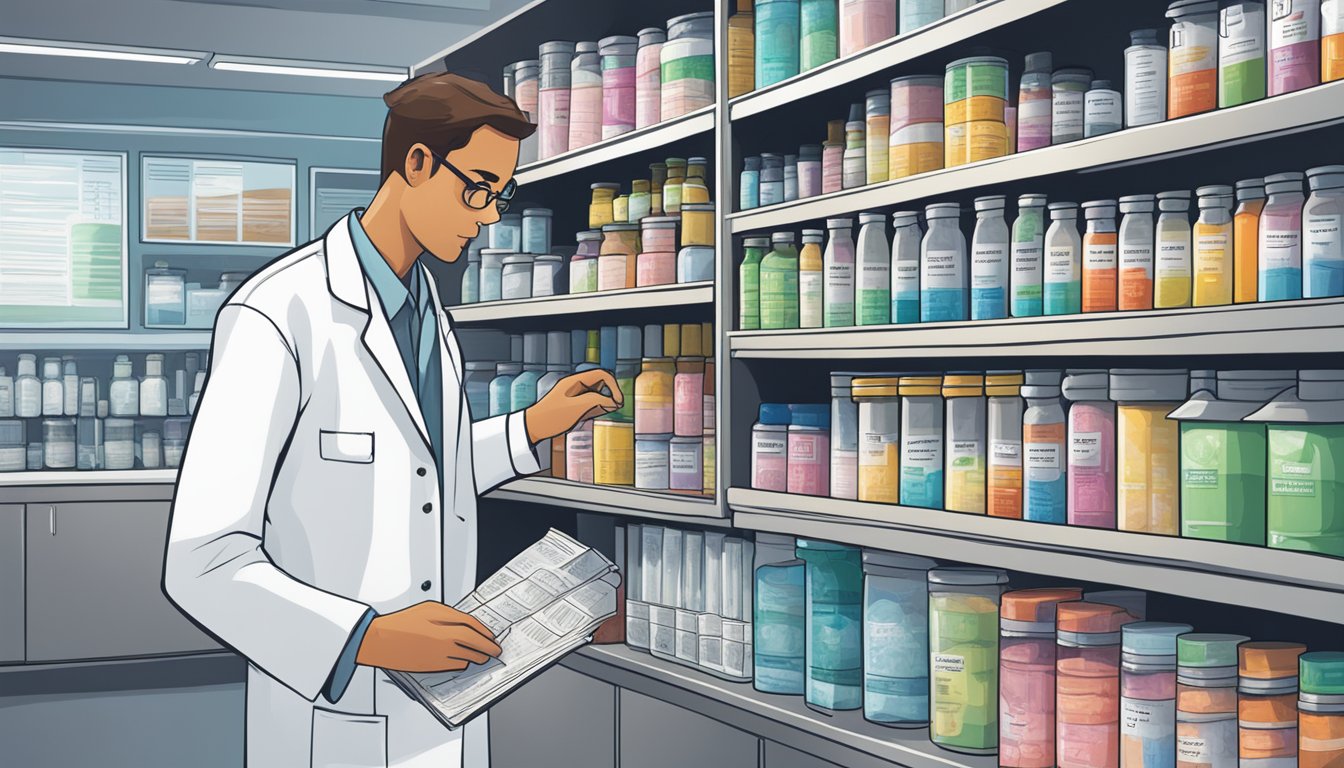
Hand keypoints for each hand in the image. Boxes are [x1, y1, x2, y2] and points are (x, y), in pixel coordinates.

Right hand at [355, 601, 501, 672]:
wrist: (378, 640)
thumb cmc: (400, 623)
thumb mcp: (426, 609)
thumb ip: (449, 615)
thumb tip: (468, 624)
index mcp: (441, 620)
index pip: (471, 625)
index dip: (484, 631)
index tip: (491, 636)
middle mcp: (442, 637)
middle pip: (474, 642)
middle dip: (488, 646)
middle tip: (495, 650)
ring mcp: (438, 653)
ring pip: (467, 656)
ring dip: (478, 657)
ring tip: (483, 656)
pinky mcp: (432, 666)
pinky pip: (455, 665)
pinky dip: (463, 663)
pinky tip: (465, 660)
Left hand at [524, 368, 622, 442]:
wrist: (532, 427)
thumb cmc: (550, 417)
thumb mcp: (576, 408)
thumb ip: (596, 401)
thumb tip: (613, 401)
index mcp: (575, 381)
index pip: (602, 375)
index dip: (614, 386)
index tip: (618, 401)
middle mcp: (575, 385)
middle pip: (600, 383)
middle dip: (609, 394)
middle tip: (613, 407)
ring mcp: (573, 394)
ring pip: (595, 392)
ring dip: (602, 401)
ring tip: (599, 413)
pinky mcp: (571, 404)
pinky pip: (588, 401)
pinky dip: (593, 407)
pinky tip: (589, 416)